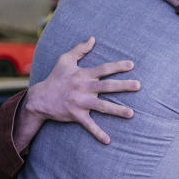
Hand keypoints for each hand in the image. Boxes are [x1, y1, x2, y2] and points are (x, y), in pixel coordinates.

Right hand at [23, 37, 139, 144]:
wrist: (40, 98)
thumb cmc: (55, 78)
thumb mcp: (65, 60)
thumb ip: (80, 49)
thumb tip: (93, 38)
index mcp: (83, 74)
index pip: (103, 69)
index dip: (117, 66)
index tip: (132, 65)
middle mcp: (84, 88)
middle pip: (107, 86)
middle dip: (124, 86)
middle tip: (139, 86)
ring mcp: (80, 102)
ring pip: (102, 106)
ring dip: (117, 110)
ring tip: (132, 113)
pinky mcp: (76, 115)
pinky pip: (89, 125)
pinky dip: (98, 133)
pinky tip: (108, 140)